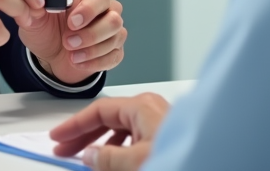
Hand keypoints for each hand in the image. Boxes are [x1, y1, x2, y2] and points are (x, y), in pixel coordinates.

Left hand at [19, 0, 126, 84]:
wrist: (51, 56)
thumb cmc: (49, 30)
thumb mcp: (36, 19)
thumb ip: (35, 9)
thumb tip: (35, 1)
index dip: (89, 9)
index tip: (72, 22)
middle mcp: (108, 11)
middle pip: (114, 20)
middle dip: (90, 34)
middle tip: (68, 42)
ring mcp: (114, 32)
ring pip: (116, 38)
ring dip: (91, 50)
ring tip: (71, 55)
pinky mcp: (115, 51)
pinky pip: (113, 56)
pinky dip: (95, 62)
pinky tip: (78, 62)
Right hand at [49, 93, 169, 170]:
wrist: (212, 162)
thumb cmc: (179, 157)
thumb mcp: (134, 162)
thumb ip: (106, 158)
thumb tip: (89, 155)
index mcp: (142, 106)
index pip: (98, 111)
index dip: (74, 126)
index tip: (57, 137)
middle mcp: (151, 109)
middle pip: (108, 119)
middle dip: (84, 136)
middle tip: (64, 149)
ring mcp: (159, 121)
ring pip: (120, 130)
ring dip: (100, 145)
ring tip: (85, 160)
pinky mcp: (165, 135)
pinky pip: (133, 138)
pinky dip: (118, 149)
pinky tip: (111, 163)